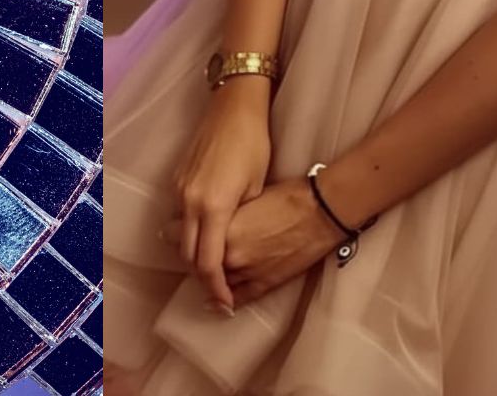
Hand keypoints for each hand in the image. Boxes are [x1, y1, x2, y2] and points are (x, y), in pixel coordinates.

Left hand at [164, 178, 342, 309]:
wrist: (323, 211)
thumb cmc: (291, 196)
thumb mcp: (250, 197)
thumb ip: (226, 213)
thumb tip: (210, 219)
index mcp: (222, 229)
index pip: (178, 235)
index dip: (174, 231)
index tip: (173, 229)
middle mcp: (228, 256)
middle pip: (194, 261)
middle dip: (193, 254)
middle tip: (192, 246)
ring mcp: (246, 274)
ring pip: (214, 281)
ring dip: (210, 276)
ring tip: (209, 269)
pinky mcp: (264, 285)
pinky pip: (236, 298)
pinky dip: (226, 299)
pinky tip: (220, 300)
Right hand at [169, 82, 271, 310]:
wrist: (234, 107)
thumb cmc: (254, 143)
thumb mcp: (257, 185)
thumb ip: (243, 217)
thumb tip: (235, 238)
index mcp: (214, 207)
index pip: (208, 263)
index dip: (216, 288)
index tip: (225, 303)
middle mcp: (190, 203)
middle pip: (188, 256)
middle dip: (202, 276)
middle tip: (219, 288)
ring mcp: (179, 191)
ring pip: (179, 237)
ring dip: (193, 254)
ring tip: (212, 264)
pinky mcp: (176, 179)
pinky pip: (178, 215)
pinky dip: (188, 231)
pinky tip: (203, 232)